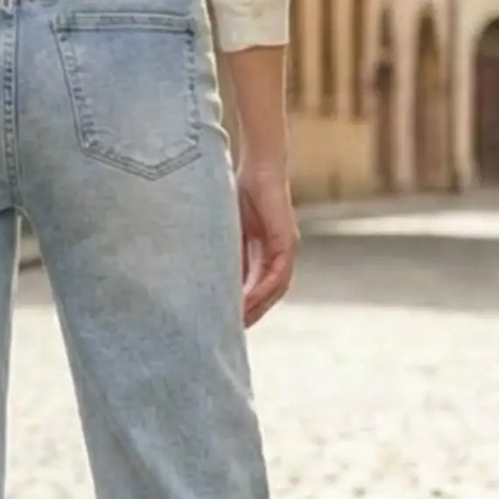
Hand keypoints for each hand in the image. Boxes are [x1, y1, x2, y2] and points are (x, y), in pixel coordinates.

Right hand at [238, 159, 297, 326]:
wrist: (260, 165)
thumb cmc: (242, 190)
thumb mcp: (230, 229)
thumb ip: (229, 252)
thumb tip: (212, 276)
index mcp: (269, 251)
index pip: (259, 286)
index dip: (246, 305)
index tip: (228, 321)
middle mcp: (282, 254)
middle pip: (269, 294)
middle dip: (252, 313)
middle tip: (231, 333)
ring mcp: (287, 249)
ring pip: (275, 290)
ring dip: (257, 308)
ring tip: (237, 324)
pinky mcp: (286, 242)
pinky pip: (276, 275)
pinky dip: (261, 291)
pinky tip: (245, 302)